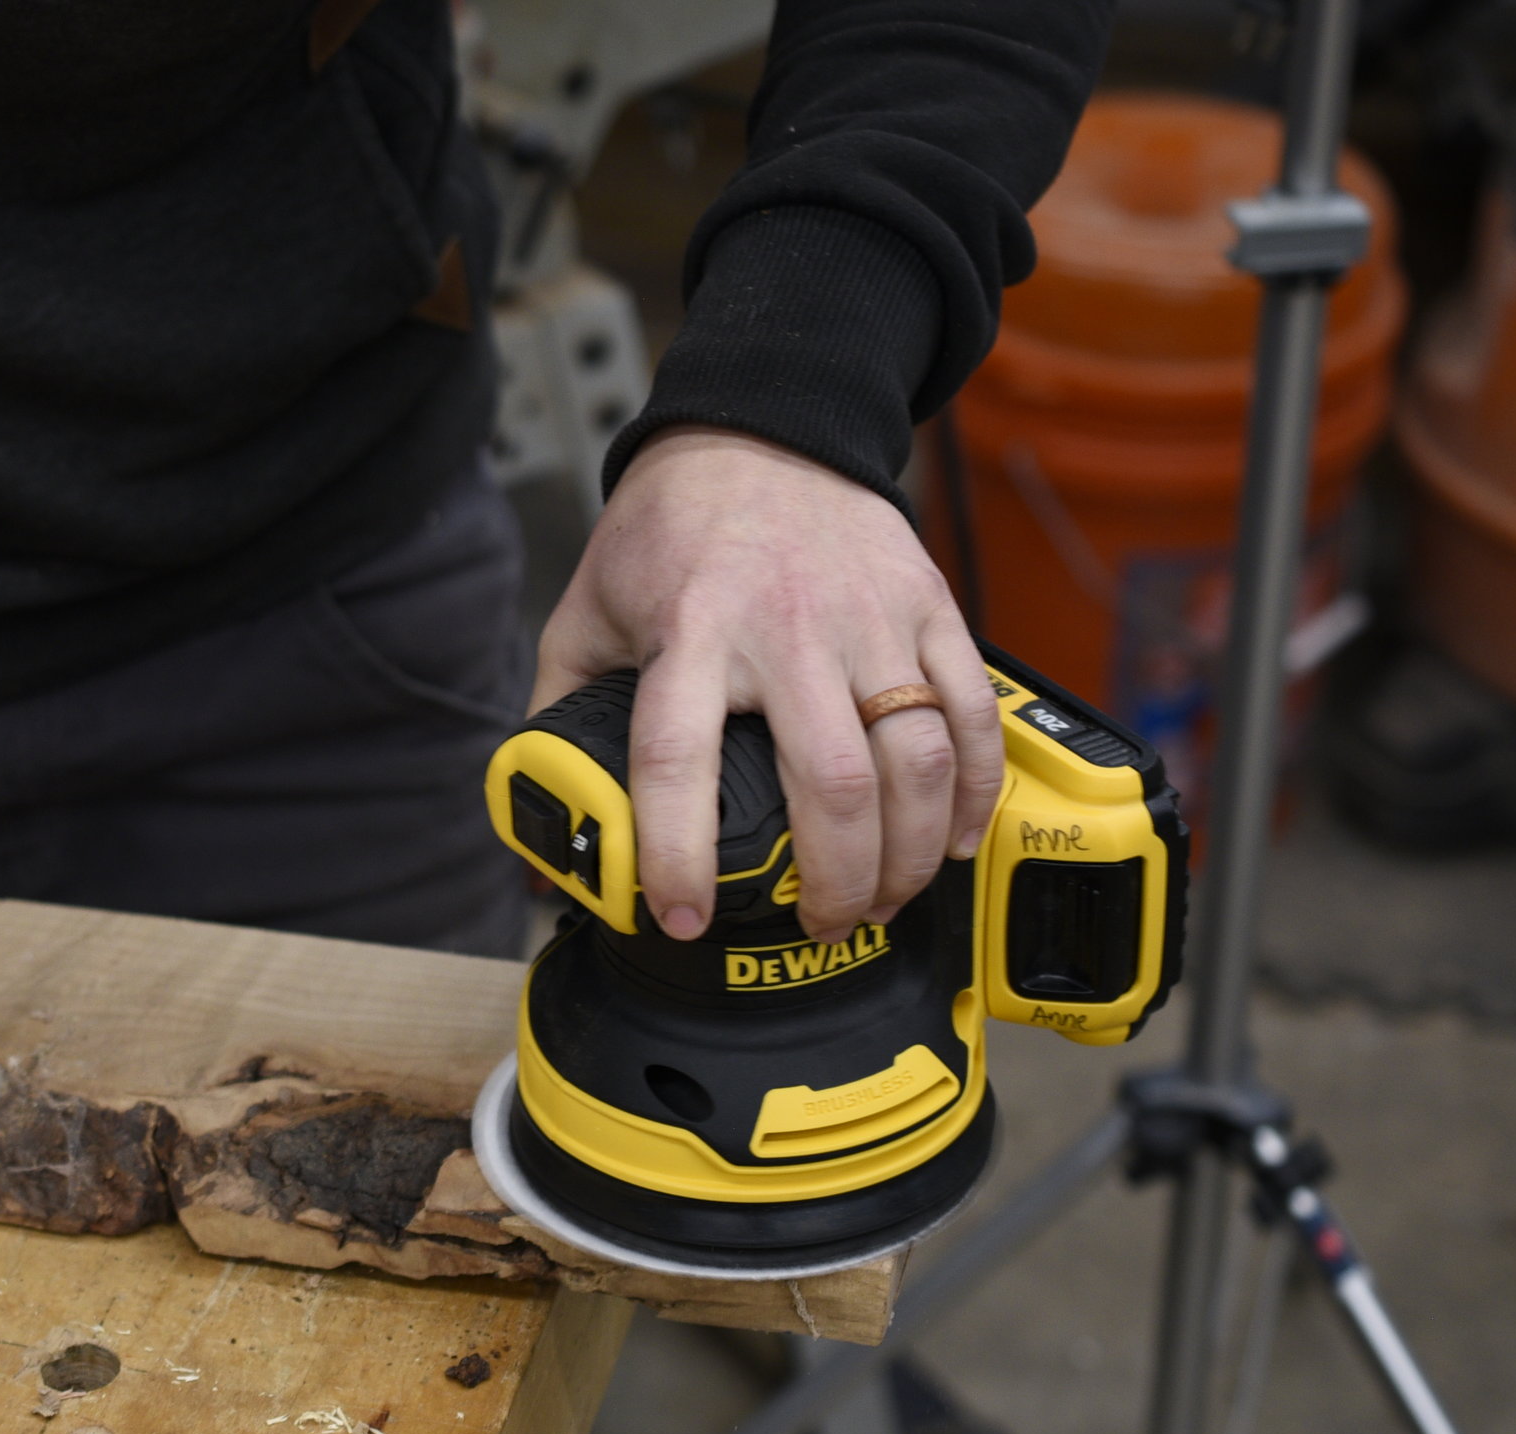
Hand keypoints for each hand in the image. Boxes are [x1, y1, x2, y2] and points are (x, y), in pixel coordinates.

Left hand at [534, 426, 1002, 944]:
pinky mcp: (928, 605)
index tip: (679, 917)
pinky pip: (970, 713)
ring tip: (883, 899)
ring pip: (912, 761)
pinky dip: (971, 791)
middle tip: (819, 925)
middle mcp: (784, 628)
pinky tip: (949, 840)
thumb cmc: (668, 530)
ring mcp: (868, 618)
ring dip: (906, 854)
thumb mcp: (587, 609)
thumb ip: (557, 712)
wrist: (761, 426)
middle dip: (833, 881)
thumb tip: (544, 821)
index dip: (677, 854)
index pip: (675, 761)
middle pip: (831, 784)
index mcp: (688, 633)